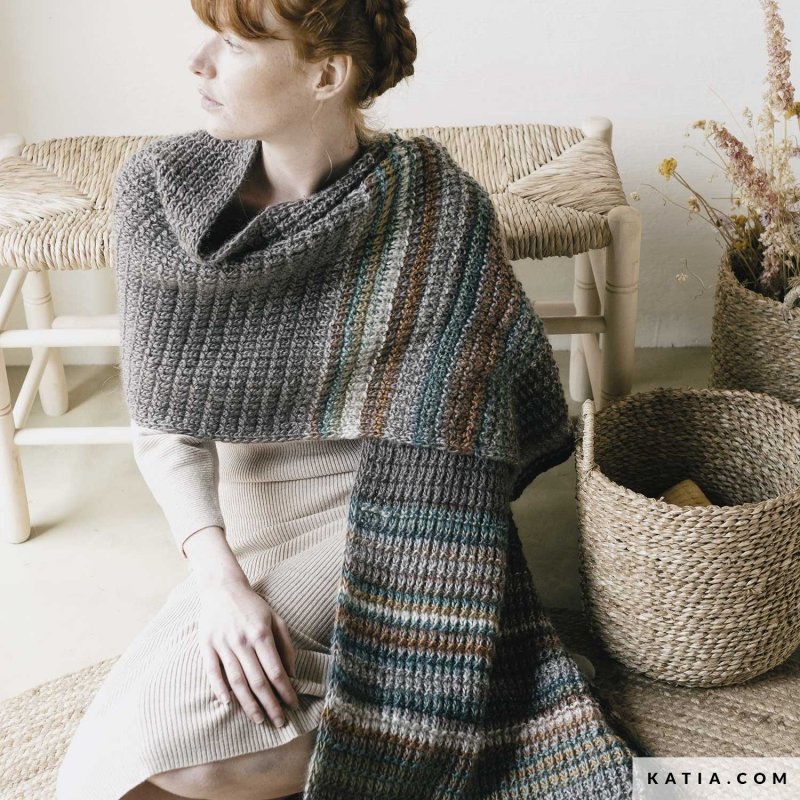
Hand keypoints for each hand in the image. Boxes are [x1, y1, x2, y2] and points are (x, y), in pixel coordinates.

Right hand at [198, 578, 299, 726]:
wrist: (222, 588)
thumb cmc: (253, 606)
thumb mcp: (275, 619)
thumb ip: (285, 646)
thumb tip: (291, 674)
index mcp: (261, 634)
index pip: (276, 671)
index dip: (285, 691)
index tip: (294, 705)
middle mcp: (242, 641)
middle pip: (258, 681)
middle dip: (270, 705)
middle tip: (279, 722)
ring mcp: (222, 644)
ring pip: (236, 682)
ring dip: (248, 704)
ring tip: (259, 720)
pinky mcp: (206, 646)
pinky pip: (213, 672)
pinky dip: (219, 689)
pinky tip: (228, 704)